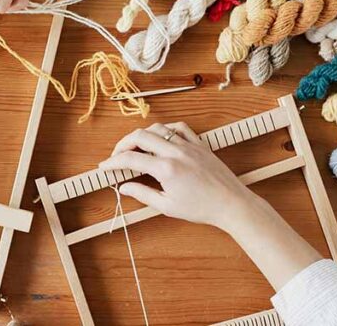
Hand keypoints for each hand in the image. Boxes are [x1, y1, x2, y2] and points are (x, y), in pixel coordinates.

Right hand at [99, 122, 255, 230]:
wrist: (231, 204)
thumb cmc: (202, 208)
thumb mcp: (167, 206)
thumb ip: (143, 194)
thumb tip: (124, 187)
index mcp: (166, 169)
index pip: (130, 159)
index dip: (113, 162)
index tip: (104, 166)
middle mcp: (175, 152)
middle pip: (139, 136)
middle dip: (123, 144)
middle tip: (116, 155)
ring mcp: (188, 145)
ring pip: (158, 128)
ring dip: (142, 135)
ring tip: (136, 147)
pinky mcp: (199, 144)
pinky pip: (179, 128)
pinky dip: (165, 130)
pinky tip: (160, 138)